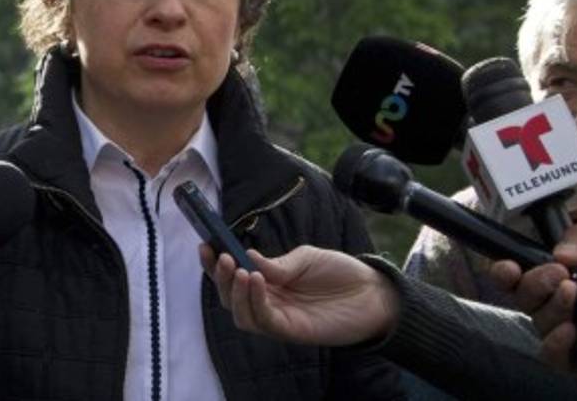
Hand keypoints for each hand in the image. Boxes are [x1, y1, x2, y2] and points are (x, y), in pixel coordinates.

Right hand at [199, 244, 398, 345]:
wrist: (372, 292)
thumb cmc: (339, 273)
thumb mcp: (306, 258)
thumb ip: (277, 263)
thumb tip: (247, 257)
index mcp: (268, 282)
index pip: (233, 276)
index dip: (215, 264)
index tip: (204, 246)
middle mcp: (268, 302)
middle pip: (230, 298)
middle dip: (220, 278)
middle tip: (221, 258)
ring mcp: (278, 318)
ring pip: (241, 314)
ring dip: (234, 292)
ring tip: (240, 270)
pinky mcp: (291, 330)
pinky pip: (263, 321)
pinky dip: (255, 301)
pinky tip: (257, 280)